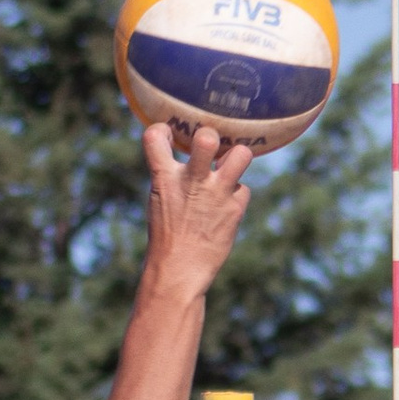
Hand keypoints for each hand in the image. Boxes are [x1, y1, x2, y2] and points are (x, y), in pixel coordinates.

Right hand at [139, 122, 252, 301]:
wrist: (180, 269)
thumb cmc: (168, 235)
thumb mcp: (161, 200)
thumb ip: (174, 175)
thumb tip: (197, 154)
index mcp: (164, 177)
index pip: (155, 136)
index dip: (163, 130)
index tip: (169, 136)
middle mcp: (192, 180)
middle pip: (207, 138)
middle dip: (210, 136)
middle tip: (209, 145)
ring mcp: (216, 193)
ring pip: (241, 155)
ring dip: (237, 157)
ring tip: (228, 167)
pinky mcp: (235, 207)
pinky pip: (243, 188)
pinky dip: (236, 194)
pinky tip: (226, 207)